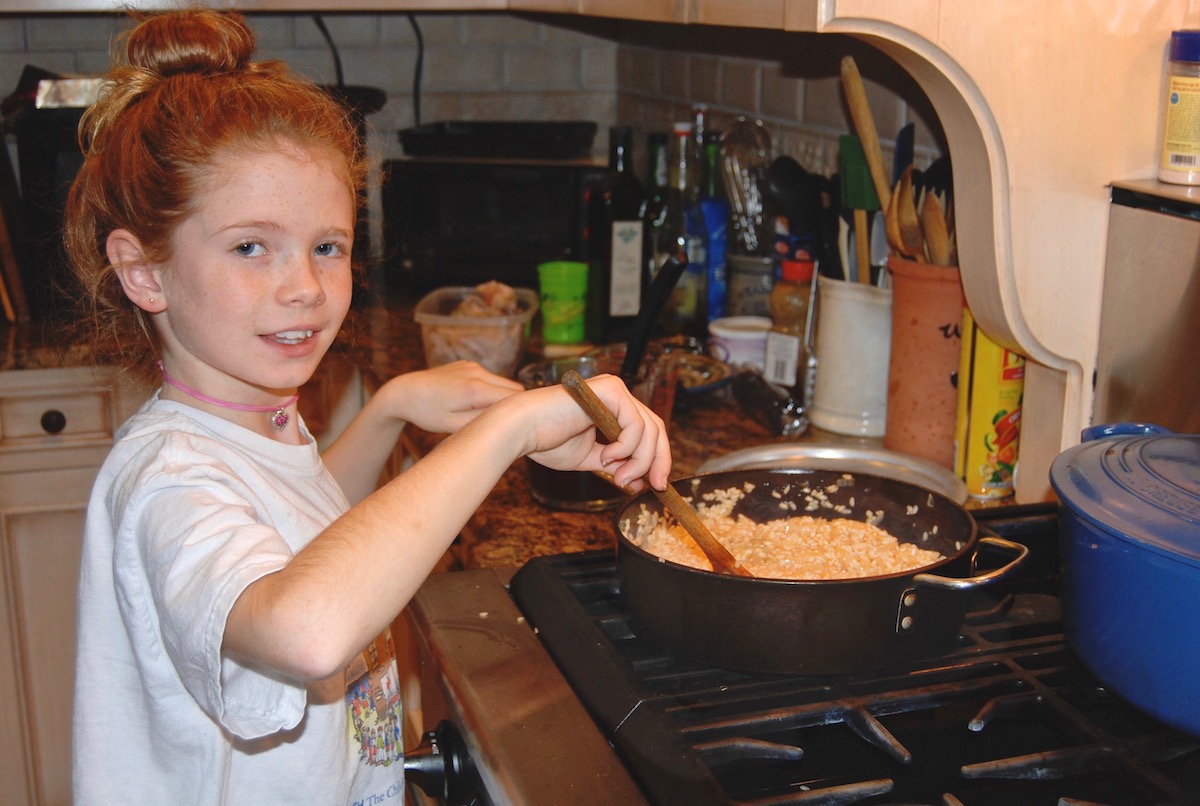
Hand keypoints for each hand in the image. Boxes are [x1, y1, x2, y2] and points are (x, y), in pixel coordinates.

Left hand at [382, 361, 522, 433]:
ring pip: (503, 383)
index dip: (521, 413)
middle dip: (513, 405)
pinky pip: (489, 378)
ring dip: (500, 398)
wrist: (404, 392)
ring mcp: (473, 366)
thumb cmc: (427, 413)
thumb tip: (509, 421)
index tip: (520, 427)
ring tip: (485, 414)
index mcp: (476, 389)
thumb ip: (484, 422)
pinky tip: (472, 402)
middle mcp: (478, 372)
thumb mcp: (455, 427)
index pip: (517, 398)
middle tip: (505, 424)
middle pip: (515, 389)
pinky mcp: (467, 364)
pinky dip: (488, 390)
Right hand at [521, 374, 671, 491]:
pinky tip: (607, 457)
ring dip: (639, 460)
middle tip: (655, 486)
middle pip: (656, 428)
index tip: (656, 484)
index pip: (648, 431)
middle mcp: (617, 395)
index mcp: (613, 407)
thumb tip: (640, 482)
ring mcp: (615, 390)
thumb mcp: (590, 458)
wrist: (522, 429)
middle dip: (658, 461)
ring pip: (648, 429)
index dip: (657, 458)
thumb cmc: (547, 440)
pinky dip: (626, 447)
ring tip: (619, 477)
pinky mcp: (611, 390)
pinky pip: (635, 424)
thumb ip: (616, 465)